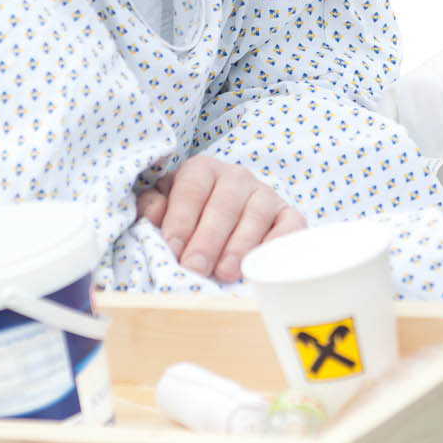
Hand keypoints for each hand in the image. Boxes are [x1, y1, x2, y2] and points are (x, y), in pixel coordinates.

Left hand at [137, 154, 304, 282]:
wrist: (232, 209)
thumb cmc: (192, 212)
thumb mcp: (167, 202)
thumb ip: (154, 206)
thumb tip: (152, 215)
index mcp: (202, 169)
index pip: (192, 190)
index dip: (181, 219)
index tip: (172, 249)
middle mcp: (236, 177)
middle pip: (223, 205)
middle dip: (208, 239)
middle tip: (195, 268)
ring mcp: (265, 194)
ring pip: (256, 215)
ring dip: (240, 245)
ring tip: (224, 272)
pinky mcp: (288, 214)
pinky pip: (290, 226)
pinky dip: (279, 243)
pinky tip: (262, 264)